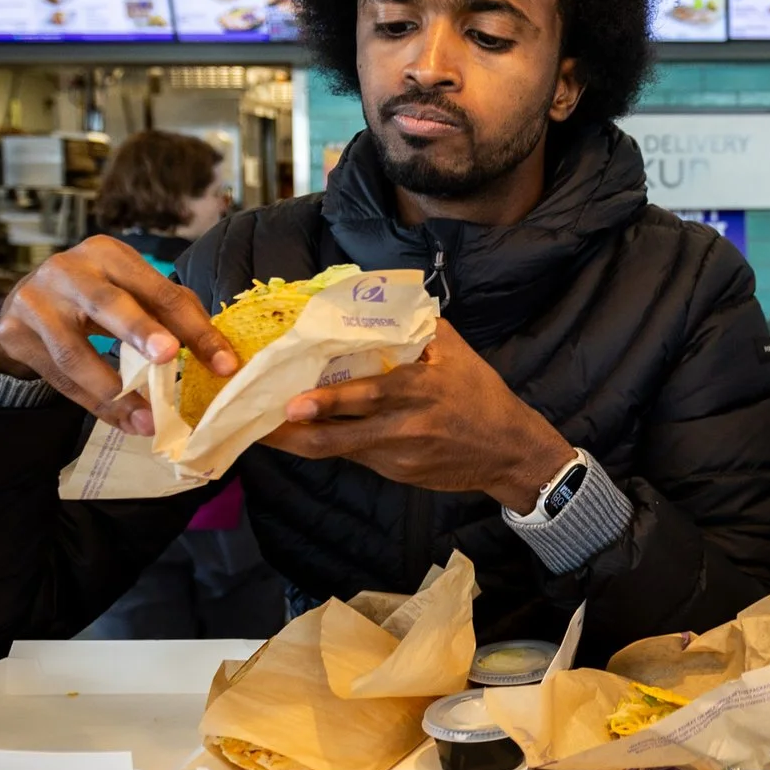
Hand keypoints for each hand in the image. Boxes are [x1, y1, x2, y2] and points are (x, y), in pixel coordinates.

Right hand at [0, 236, 234, 434]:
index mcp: (109, 254)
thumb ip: (170, 314)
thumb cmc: (94, 297)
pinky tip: (123, 421)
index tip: (225, 365)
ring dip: (114, 390)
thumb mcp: (130, 292)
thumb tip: (218, 355)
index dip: (196, 330)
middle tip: (170, 356)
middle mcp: (69, 270)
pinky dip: (94, 403)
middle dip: (140, 330)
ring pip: (74, 351)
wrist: (24, 304)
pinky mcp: (15, 333)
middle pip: (108, 303)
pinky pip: (60, 378)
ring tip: (147, 420)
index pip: (161, 291)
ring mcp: (36, 300)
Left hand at [261, 320, 574, 508]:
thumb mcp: (458, 353)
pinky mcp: (396, 473)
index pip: (369, 396)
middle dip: (296, 433)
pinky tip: (303, 436)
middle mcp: (405, 427)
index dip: (328, 402)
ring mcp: (398, 456)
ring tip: (266, 432)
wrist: (509, 451)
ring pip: (340, 451)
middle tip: (260, 423)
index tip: (292, 402)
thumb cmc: (482, 396)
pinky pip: (356, 455)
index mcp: (420, 390)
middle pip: (340, 436)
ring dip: (301, 443)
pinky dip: (328, 444)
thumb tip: (385, 296)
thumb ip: (420, 325)